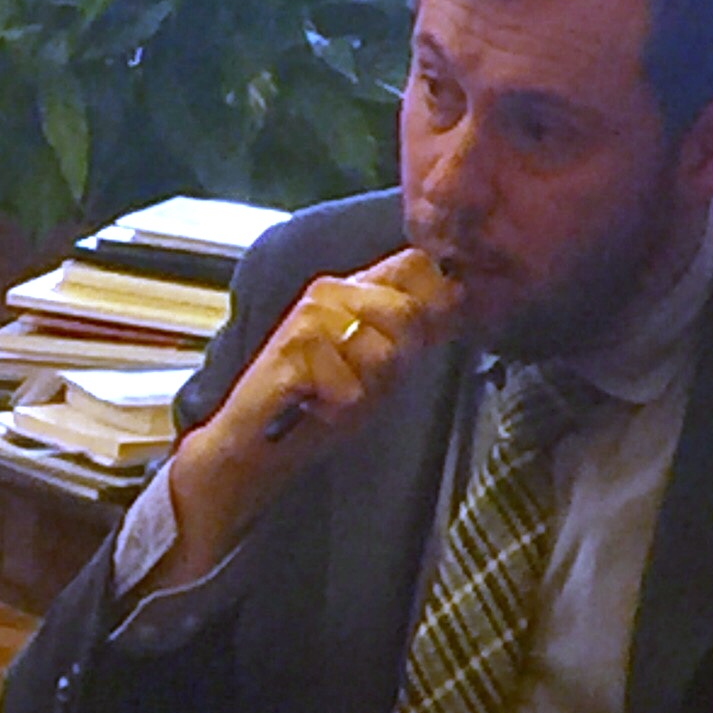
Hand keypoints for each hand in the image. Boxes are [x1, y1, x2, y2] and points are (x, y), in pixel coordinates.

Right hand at [155, 247, 460, 585]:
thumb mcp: (380, 368)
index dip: (434, 301)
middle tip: (360, 381)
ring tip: (334, 396)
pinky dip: (339, 407)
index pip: (417, 263)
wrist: (253, 449)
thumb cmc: (314, 408)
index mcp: (355, 288)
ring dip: (366, 388)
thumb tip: (460, 295)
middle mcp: (330, 292)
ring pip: (382, 350)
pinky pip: (350, 384)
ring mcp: (307, 318)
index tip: (422, 341)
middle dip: (397, 359)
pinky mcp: (289, 351)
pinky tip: (315, 408)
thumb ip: (414, 330)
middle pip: (407, 310)